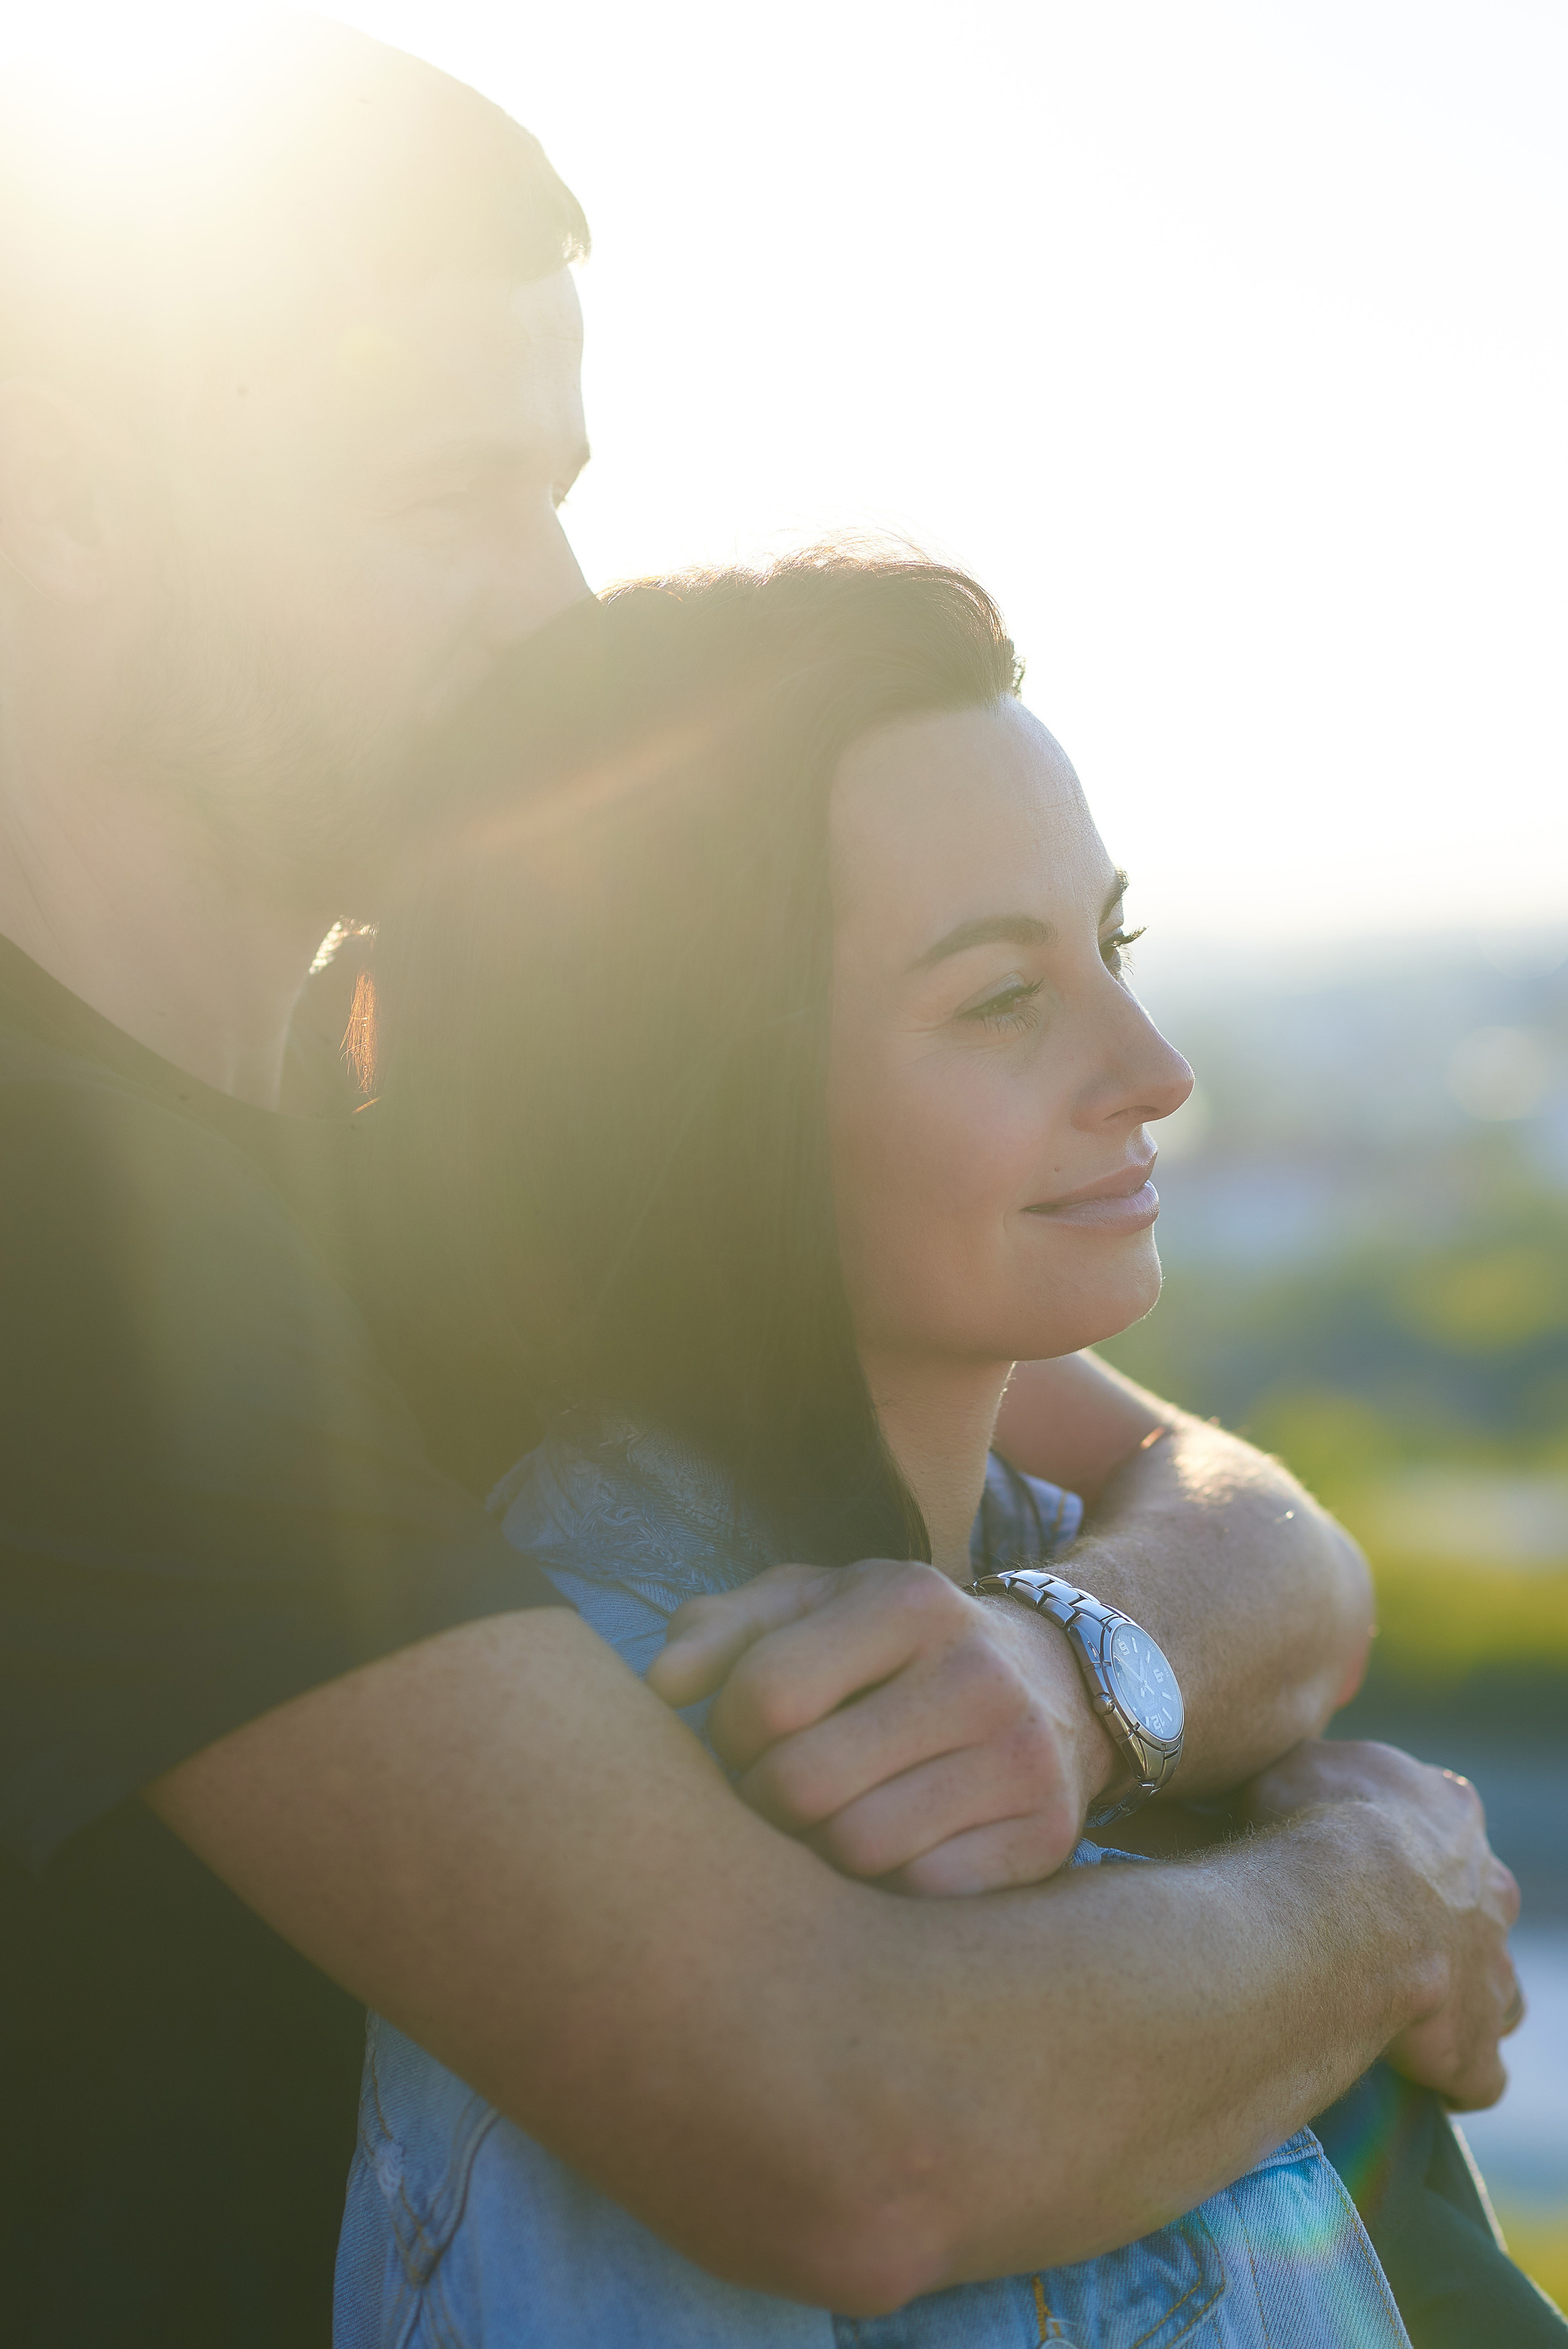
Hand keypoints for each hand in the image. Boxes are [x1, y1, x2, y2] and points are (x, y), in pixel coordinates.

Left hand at [646, 1557, 1119, 1894]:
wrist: (1056, 1681)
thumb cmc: (897, 1647)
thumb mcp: (819, 1605)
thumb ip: (729, 1629)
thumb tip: (662, 1684)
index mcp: (909, 1599)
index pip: (767, 1693)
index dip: (728, 1730)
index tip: (744, 1736)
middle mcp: (975, 1671)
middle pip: (804, 1783)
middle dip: (764, 1799)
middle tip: (773, 1791)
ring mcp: (1020, 1757)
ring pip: (858, 1848)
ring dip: (818, 1849)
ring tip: (823, 1820)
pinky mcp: (1047, 1834)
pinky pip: (922, 1893)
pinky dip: (886, 1885)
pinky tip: (888, 1848)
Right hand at [1238, 1739, 1524, 2108]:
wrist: (1342, 1896)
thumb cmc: (1313, 1817)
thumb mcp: (1298, 1764)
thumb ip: (1309, 1778)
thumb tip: (1281, 1787)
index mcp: (1449, 1810)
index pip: (1442, 1826)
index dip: (1401, 1848)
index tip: (1354, 1862)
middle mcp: (1487, 1888)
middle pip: (1477, 1909)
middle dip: (1439, 1925)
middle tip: (1372, 1940)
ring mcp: (1491, 1968)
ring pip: (1494, 1989)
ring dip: (1459, 2000)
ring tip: (1401, 2012)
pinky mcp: (1474, 2044)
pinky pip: (1477, 2075)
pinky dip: (1452, 2077)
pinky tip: (1413, 2077)